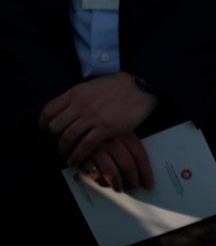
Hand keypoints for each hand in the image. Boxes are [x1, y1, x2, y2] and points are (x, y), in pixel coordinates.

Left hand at [39, 73, 157, 168]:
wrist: (141, 86)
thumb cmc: (119, 85)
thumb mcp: (92, 86)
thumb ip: (79, 96)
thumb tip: (70, 106)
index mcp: (75, 93)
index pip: (49, 111)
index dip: (44, 124)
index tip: (47, 131)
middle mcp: (80, 105)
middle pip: (55, 127)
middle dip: (54, 139)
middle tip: (58, 144)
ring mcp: (92, 117)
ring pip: (68, 137)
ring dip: (64, 149)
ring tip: (66, 155)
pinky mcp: (106, 128)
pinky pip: (85, 145)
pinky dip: (78, 155)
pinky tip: (76, 160)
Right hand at [76, 131, 153, 192]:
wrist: (73, 121)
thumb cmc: (99, 127)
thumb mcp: (117, 130)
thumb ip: (127, 147)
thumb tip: (138, 171)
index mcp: (126, 133)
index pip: (141, 157)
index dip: (146, 173)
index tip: (148, 184)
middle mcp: (113, 141)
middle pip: (128, 167)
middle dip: (132, 182)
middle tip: (133, 189)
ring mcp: (98, 148)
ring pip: (112, 173)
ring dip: (116, 184)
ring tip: (118, 188)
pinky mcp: (82, 155)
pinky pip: (94, 173)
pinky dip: (99, 180)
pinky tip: (101, 181)